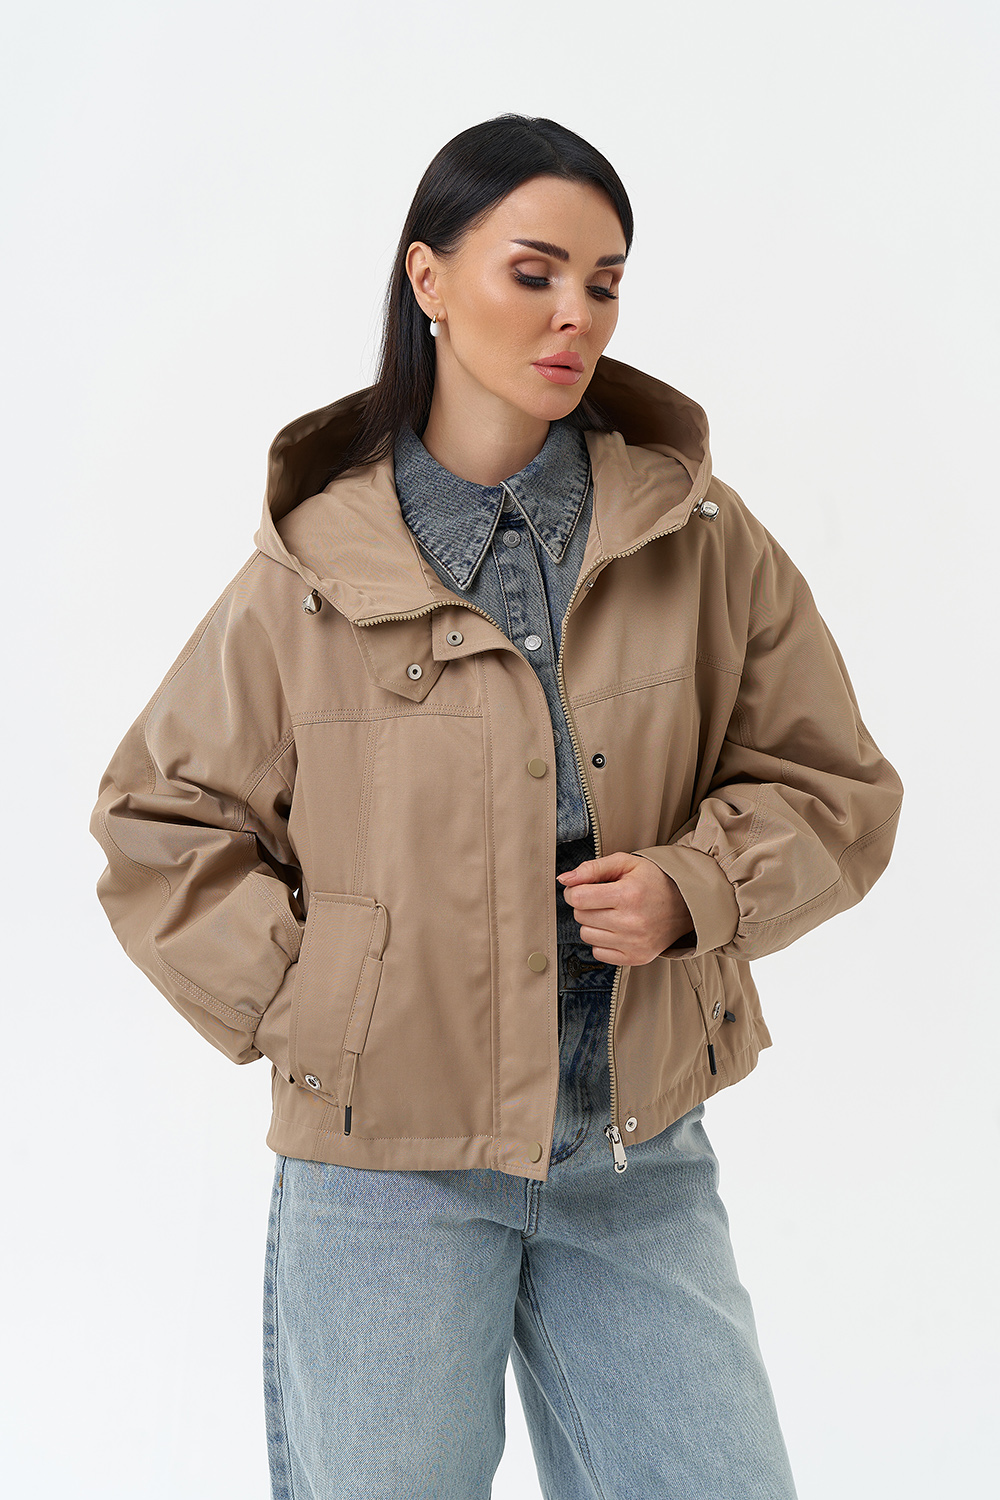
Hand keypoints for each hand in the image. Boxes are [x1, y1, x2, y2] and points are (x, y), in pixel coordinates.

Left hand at [557, 851, 694, 964]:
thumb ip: (592, 868)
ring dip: (592, 923)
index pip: (578, 898)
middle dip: (585, 905)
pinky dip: (602, 941)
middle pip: (580, 916)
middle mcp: (631, 922)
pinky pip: (598, 953)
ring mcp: (634, 943)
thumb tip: (564, 879)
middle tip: (603, 899)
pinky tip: (616, 929)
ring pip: (586, 935)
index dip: (574, 891)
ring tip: (611, 913)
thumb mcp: (626, 863)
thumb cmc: (654, 880)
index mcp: (628, 894)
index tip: (582, 888)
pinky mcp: (636, 958)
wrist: (686, 905)